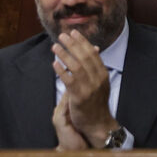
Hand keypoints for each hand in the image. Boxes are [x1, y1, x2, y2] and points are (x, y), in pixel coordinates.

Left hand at [52, 29, 115, 146]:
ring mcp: (89, 88)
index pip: (92, 53)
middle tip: (62, 35)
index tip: (74, 32)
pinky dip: (61, 70)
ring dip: (64, 54)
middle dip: (72, 44)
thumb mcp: (100, 82)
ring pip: (76, 66)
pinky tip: (54, 63)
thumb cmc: (96, 102)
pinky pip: (69, 80)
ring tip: (55, 46)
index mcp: (102, 73)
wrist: (98, 123)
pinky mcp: (79, 97)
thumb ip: (95, 66)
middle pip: (84, 57)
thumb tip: (94, 48)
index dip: (82, 41)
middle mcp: (97, 79)